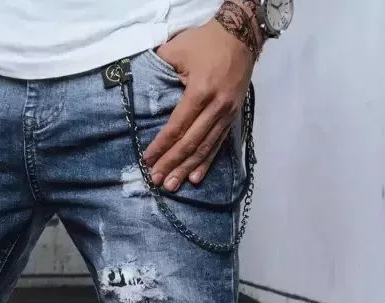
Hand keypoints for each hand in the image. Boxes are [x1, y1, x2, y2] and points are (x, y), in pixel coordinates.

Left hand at [143, 18, 257, 191]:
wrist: (241, 35)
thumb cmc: (206, 41)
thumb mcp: (179, 49)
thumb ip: (160, 69)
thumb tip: (142, 89)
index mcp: (201, 91)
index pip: (177, 126)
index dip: (161, 145)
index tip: (147, 160)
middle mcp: (216, 106)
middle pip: (190, 142)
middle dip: (172, 163)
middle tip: (157, 180)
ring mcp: (226, 113)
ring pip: (205, 147)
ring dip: (187, 168)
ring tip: (172, 185)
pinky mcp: (232, 117)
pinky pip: (218, 144)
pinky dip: (206, 162)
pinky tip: (195, 177)